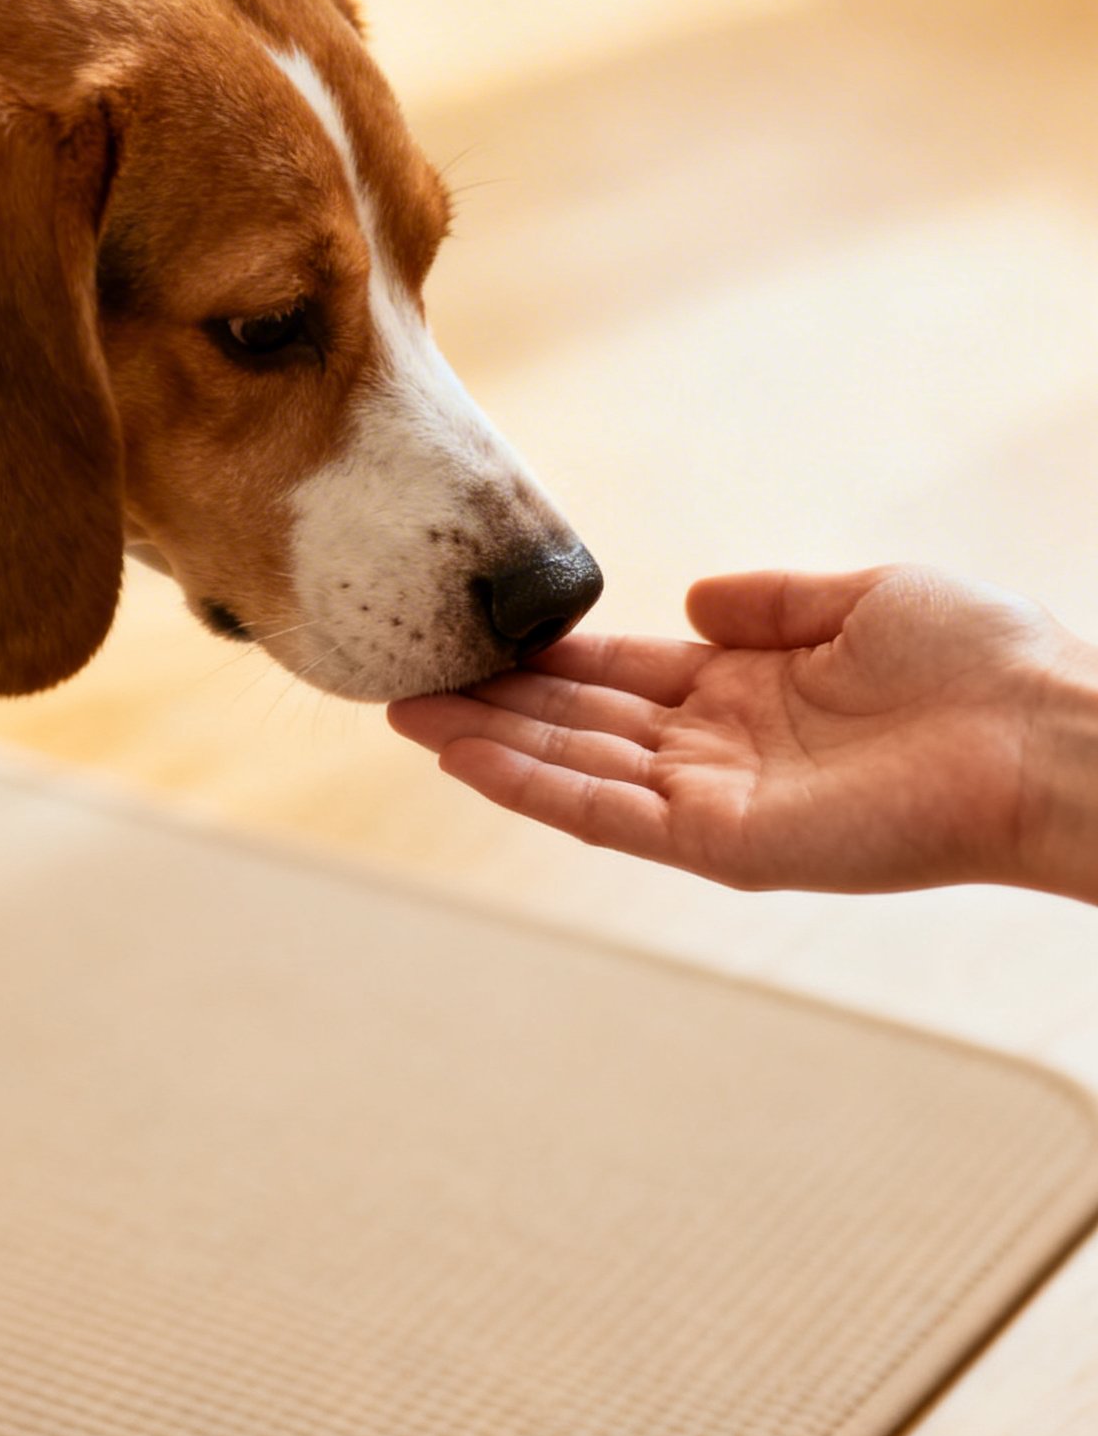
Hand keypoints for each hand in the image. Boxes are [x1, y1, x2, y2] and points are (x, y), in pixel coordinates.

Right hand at [388, 566, 1093, 894]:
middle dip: (491, 702)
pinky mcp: (726, 842)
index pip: (618, 673)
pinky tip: (471, 758)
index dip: (543, 656)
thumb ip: (771, 600)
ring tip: (406, 715)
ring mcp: (717, 800)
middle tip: (401, 677)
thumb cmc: (982, 661)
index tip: (470, 634)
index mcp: (747, 688)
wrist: (1045, 730)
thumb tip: (690, 593)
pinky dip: (535, 787)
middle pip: (579, 722)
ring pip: (576, 770)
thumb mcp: (862, 596)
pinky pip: (609, 813)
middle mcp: (719, 749)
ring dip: (490, 745)